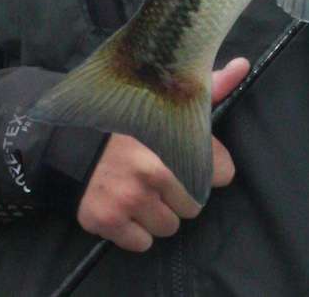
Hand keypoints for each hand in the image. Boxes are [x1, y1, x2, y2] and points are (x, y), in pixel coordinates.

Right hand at [75, 57, 249, 251]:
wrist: (65, 135)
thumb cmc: (124, 116)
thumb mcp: (167, 95)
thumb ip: (211, 85)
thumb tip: (243, 65)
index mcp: (175, 142)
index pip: (223, 173)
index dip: (209, 167)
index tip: (190, 158)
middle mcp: (155, 173)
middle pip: (195, 206)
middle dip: (179, 193)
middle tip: (156, 173)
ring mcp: (129, 199)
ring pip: (168, 227)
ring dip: (156, 213)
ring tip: (136, 187)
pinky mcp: (107, 220)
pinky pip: (142, 243)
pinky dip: (133, 230)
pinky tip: (121, 204)